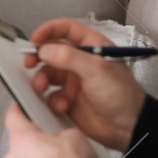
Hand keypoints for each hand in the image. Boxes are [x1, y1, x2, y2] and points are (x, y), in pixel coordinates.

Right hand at [24, 18, 146, 151]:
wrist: (128, 128)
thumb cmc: (123, 96)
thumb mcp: (97, 70)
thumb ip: (69, 57)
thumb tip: (45, 49)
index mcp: (92, 47)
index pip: (66, 29)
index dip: (49, 30)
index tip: (35, 39)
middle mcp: (81, 61)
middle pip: (52, 51)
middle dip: (39, 57)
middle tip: (30, 63)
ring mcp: (74, 80)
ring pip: (48, 73)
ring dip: (42, 80)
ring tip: (42, 87)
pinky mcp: (68, 98)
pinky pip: (51, 95)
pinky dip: (52, 99)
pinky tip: (63, 105)